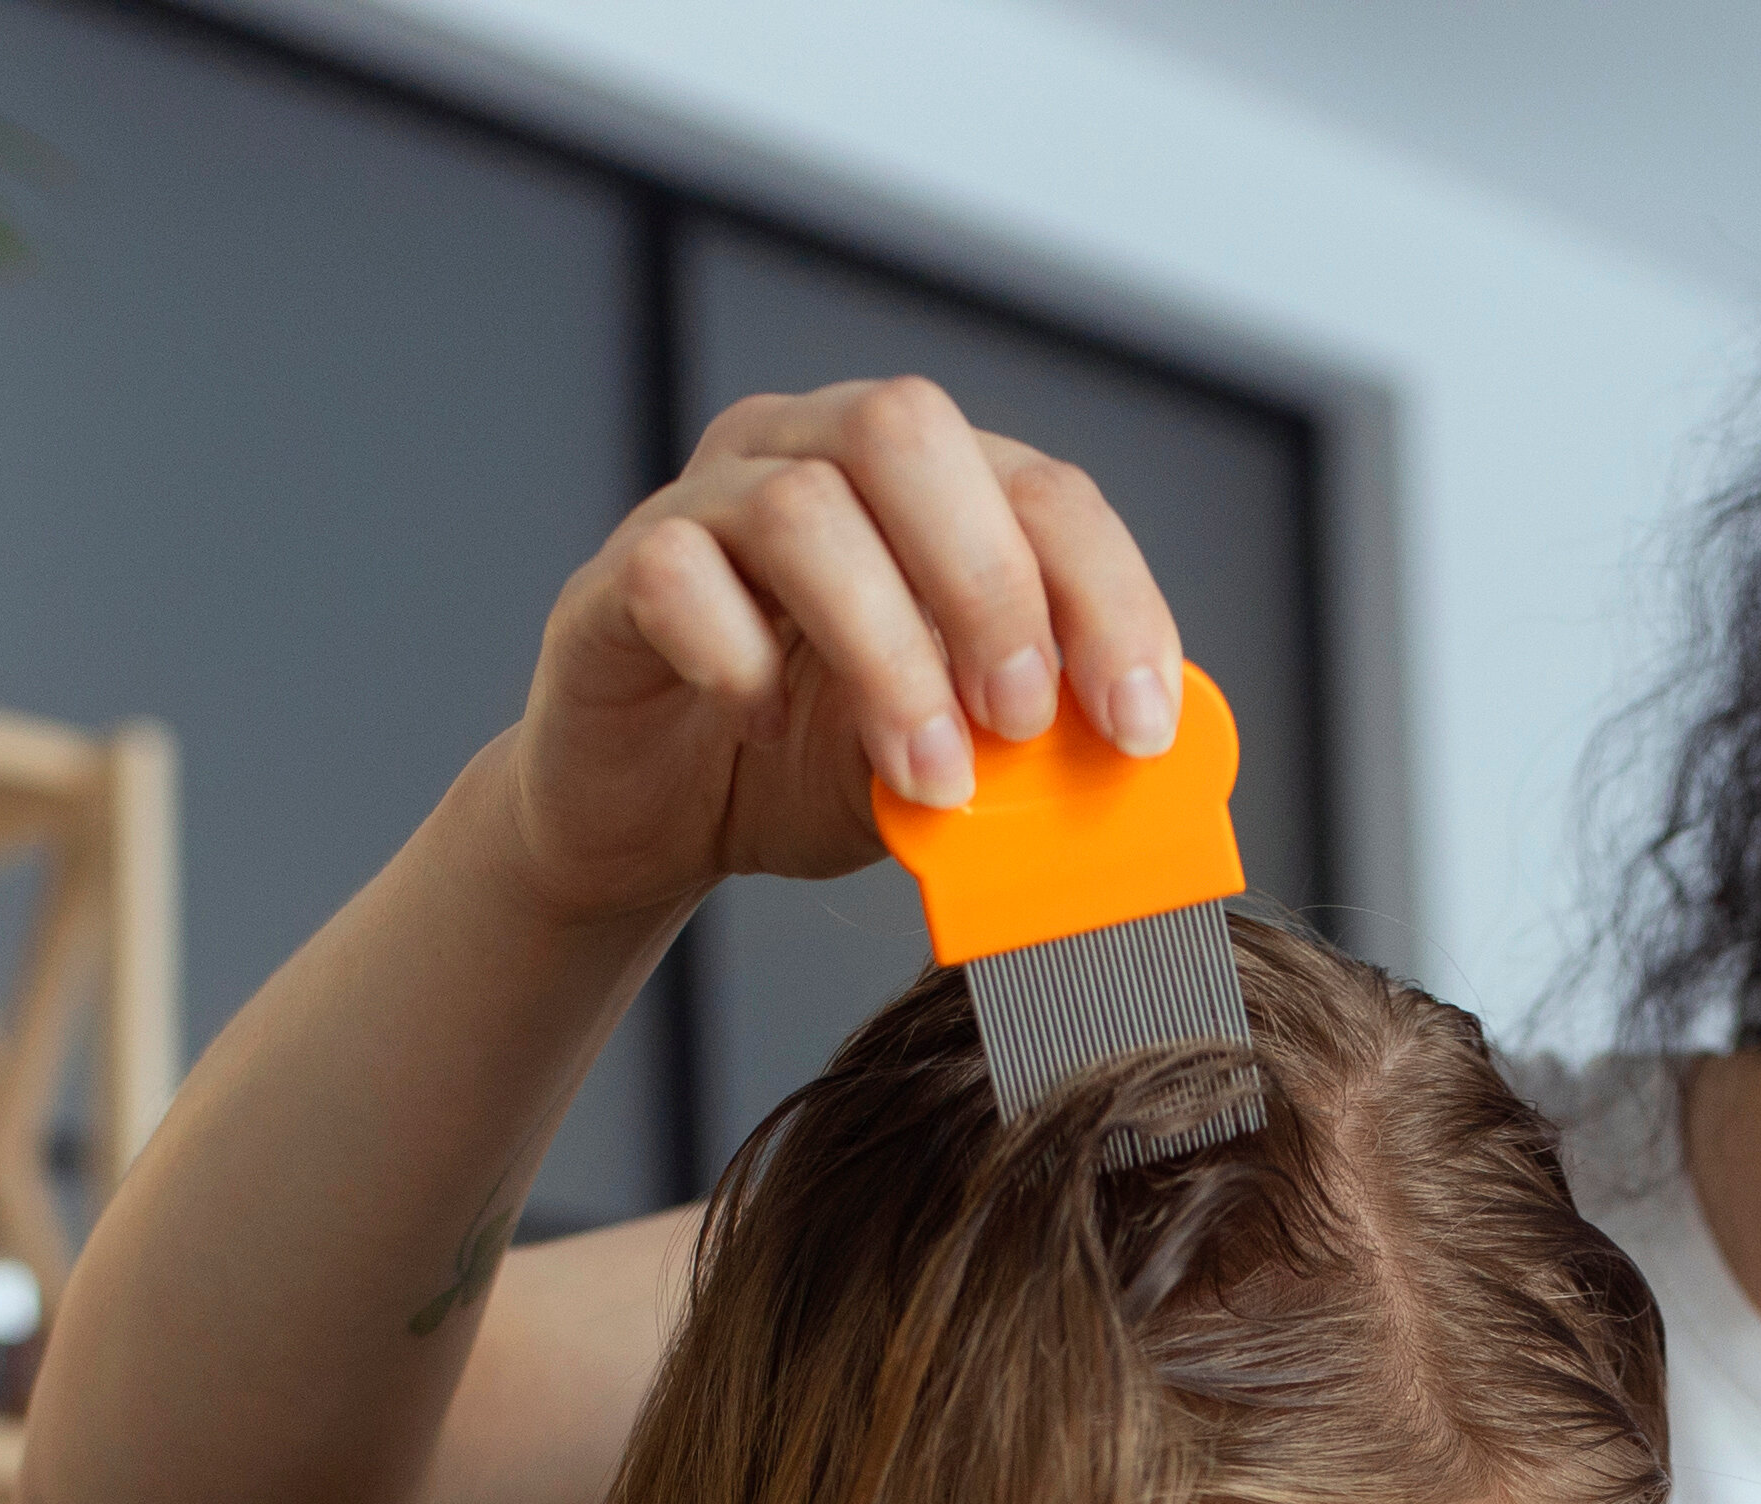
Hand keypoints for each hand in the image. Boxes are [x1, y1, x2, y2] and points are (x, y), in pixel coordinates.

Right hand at [500, 377, 1187, 922]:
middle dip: (988, 585)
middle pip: (909, 431)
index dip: (1106, 599)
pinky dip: (738, 659)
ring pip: (802, 507)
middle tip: (1016, 722)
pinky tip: (762, 726)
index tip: (1136, 724)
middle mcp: (811, 451)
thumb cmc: (804, 761)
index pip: (1040, 488)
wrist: (648, 815)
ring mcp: (707, 499)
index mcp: (922, 483)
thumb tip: (1142, 770)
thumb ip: (1031, 746)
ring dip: (885, 652)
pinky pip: (676, 573)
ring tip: (921, 774)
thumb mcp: (950, 761)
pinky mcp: (618, 573)